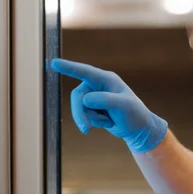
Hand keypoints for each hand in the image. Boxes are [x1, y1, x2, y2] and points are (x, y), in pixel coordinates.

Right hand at [50, 58, 167, 153]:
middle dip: (80, 113)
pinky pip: (84, 115)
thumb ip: (105, 100)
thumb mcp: (123, 106)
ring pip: (79, 108)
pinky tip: (108, 122)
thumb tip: (85, 99)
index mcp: (106, 79)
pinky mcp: (93, 108)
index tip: (54, 63)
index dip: (69, 67)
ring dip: (91, 119)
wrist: (139, 129)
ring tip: (108, 122)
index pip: (84, 72)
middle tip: (85, 130)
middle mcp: (98, 86)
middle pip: (78, 97)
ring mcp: (95, 97)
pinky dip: (95, 122)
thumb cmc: (135, 114)